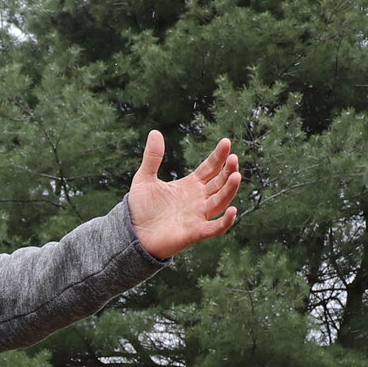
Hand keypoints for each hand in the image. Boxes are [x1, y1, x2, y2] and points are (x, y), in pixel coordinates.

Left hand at [126, 132, 239, 259]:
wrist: (131, 234)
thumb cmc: (139, 209)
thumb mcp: (144, 179)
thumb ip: (152, 157)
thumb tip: (154, 132)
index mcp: (190, 185)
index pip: (210, 168)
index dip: (219, 156)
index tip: (226, 142)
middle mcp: (198, 199)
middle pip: (219, 183)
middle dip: (228, 170)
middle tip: (233, 158)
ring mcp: (198, 216)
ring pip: (221, 201)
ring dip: (230, 189)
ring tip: (236, 175)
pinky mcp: (195, 232)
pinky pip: (215, 228)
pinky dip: (225, 221)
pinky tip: (233, 210)